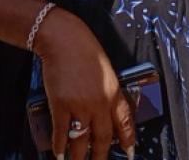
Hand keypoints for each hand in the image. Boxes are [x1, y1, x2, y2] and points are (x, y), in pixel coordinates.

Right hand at [34, 8, 135, 159]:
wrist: (64, 40)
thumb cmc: (86, 51)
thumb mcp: (107, 71)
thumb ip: (108, 92)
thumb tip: (105, 113)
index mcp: (114, 92)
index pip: (125, 123)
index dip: (128, 140)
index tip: (129, 153)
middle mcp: (100, 103)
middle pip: (103, 138)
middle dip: (101, 156)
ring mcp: (80, 106)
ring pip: (81, 141)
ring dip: (79, 158)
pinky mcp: (61, 105)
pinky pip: (61, 133)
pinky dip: (60, 147)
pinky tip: (60, 155)